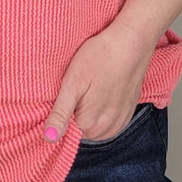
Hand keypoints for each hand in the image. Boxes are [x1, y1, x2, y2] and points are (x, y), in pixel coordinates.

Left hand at [44, 23, 153, 142]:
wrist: (132, 43)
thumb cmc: (100, 57)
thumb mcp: (72, 83)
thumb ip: (60, 114)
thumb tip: (49, 138)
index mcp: (89, 125)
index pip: (64, 131)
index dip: (59, 112)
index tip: (64, 93)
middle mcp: (106, 130)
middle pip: (79, 129)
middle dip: (74, 112)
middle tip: (77, 87)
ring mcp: (119, 122)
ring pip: (94, 126)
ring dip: (89, 112)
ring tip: (90, 87)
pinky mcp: (127, 113)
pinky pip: (108, 121)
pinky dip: (102, 110)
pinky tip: (101, 90)